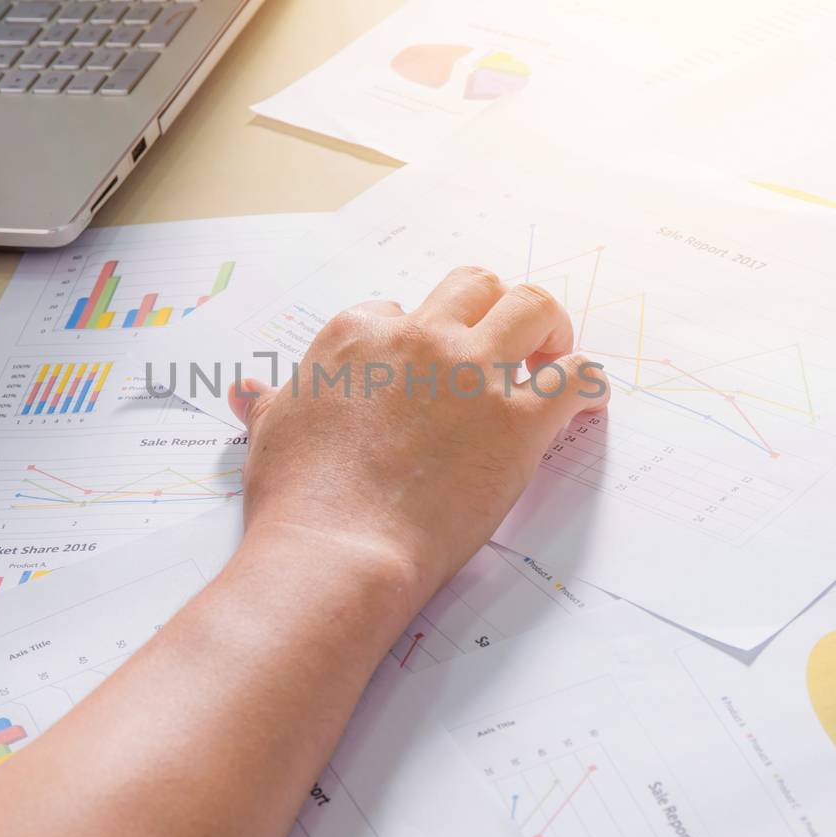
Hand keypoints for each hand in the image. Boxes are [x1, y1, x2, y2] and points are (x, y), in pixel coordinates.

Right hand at [228, 266, 609, 604]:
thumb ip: (272, 402)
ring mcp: (471, 374)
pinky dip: (589, 382)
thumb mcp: (273, 434)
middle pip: (474, 286)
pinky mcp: (517, 420)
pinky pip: (575, 376)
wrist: (336, 550)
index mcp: (357, 335)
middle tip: (504, 344)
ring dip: (548, 325)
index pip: (399, 311)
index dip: (417, 341)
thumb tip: (247, 390)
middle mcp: (418, 338)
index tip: (424, 375)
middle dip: (490, 308)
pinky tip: (586, 400)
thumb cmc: (299, 499)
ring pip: (531, 306)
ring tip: (552, 354)